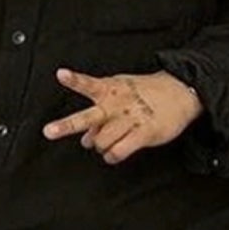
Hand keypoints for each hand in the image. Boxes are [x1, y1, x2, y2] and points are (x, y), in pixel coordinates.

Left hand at [43, 69, 202, 164]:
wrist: (180, 92)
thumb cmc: (145, 93)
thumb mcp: (120, 94)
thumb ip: (100, 116)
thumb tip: (83, 139)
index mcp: (110, 90)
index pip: (89, 84)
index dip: (74, 80)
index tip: (61, 74)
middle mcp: (116, 104)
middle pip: (88, 117)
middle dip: (67, 125)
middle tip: (49, 131)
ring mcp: (130, 118)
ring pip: (101, 141)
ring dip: (100, 146)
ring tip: (107, 143)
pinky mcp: (144, 132)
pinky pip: (119, 151)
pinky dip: (112, 155)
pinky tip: (114, 153)